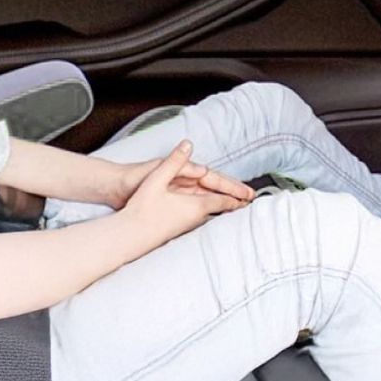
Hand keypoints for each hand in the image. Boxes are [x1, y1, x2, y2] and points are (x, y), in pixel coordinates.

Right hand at [121, 140, 251, 249]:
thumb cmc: (143, 208)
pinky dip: (209, 214)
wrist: (130, 236)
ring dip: (222, 209)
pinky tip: (205, 215)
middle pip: (219, 209)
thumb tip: (188, 144)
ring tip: (231, 207)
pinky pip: (201, 220)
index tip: (249, 196)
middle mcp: (195, 218)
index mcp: (195, 205)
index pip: (222, 199)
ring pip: (211, 215)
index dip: (236, 195)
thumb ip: (174, 161)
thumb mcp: (157, 179)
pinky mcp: (178, 230)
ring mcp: (187, 226)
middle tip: (248, 202)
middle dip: (233, 203)